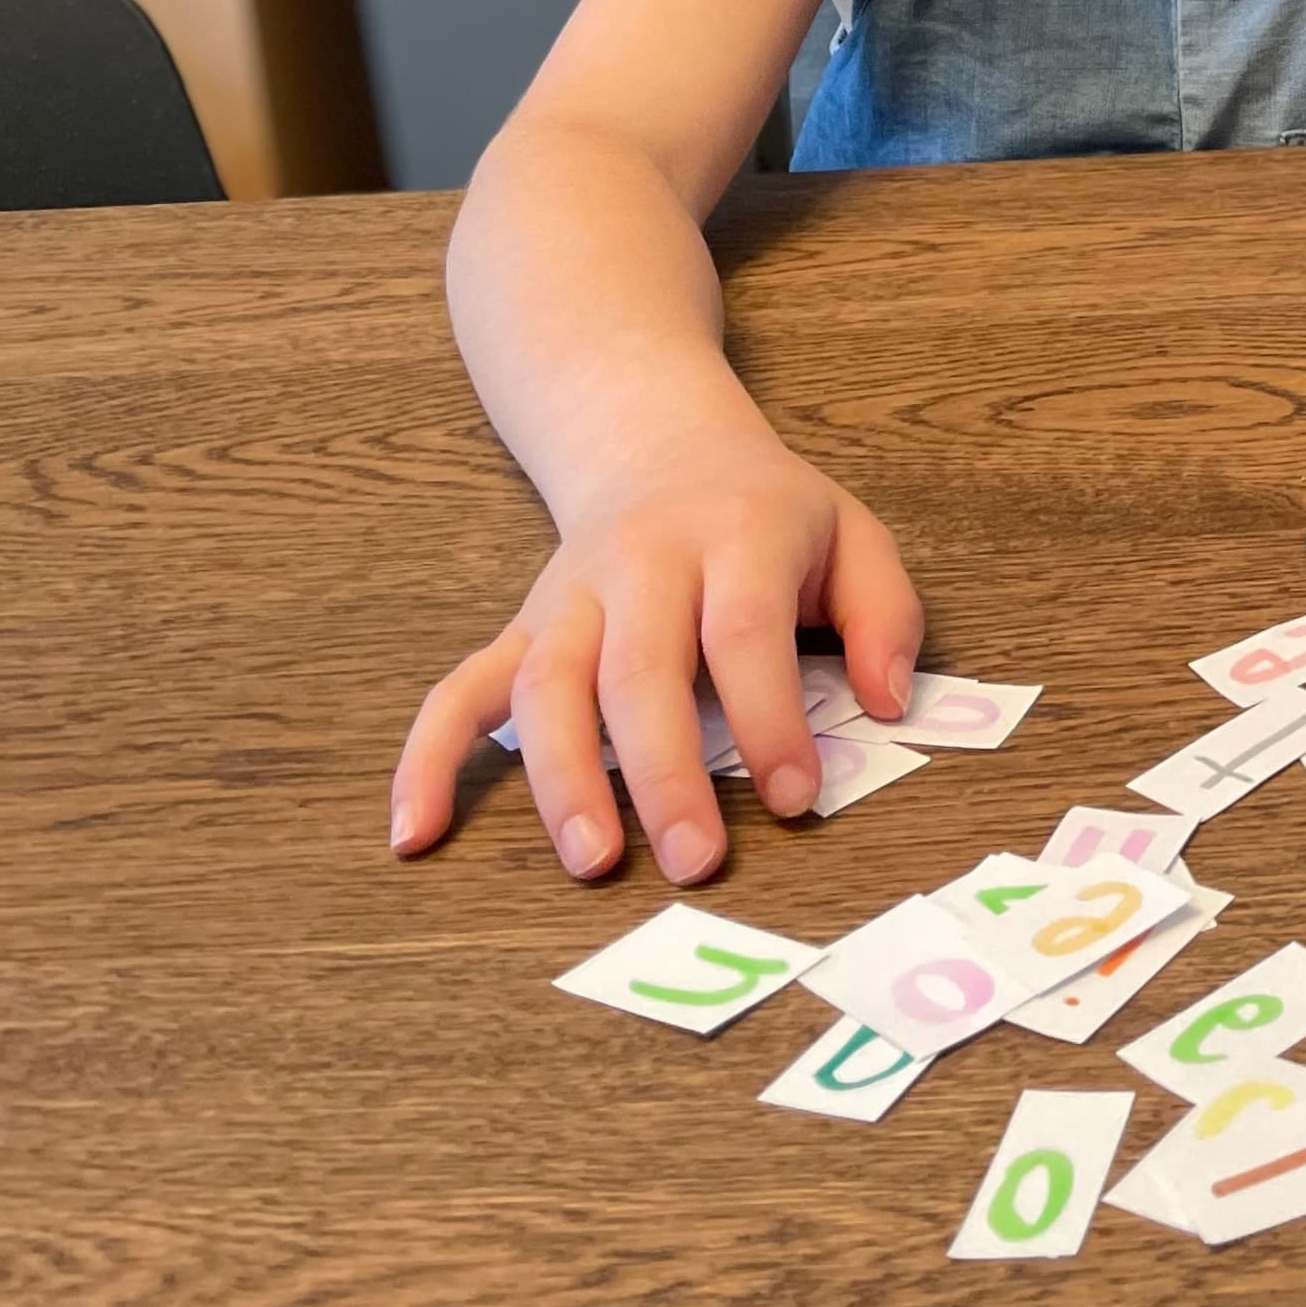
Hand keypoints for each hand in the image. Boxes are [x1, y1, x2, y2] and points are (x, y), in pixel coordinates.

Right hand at [390, 432, 921, 882]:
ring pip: (548, 687)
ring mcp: (568, 598)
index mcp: (735, 537)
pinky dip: (428, 760)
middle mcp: (640, 564)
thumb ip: (887, 617)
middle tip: (694, 862)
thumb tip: (889, 705)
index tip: (794, 798)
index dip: (768, 719)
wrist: (659, 444)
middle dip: (664, 771)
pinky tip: (416, 834)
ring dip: (561, 778)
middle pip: (639, 670)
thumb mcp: (854, 536)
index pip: (744, 633)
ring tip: (592, 860)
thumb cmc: (770, 515)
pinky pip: (458, 691)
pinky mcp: (519, 629)